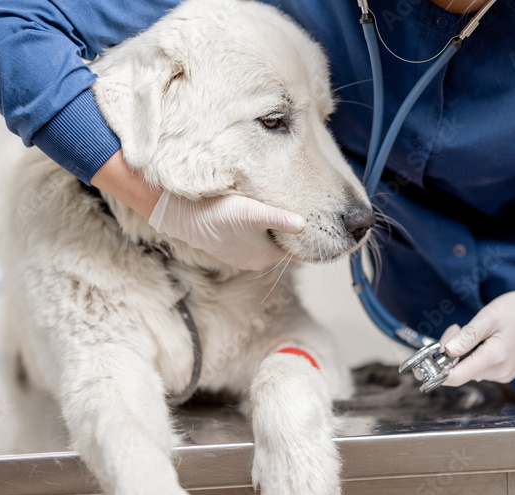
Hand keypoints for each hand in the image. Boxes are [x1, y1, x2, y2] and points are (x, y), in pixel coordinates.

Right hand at [148, 190, 305, 270]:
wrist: (183, 217)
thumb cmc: (218, 213)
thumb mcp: (252, 213)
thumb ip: (279, 218)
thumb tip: (305, 224)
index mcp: (268, 255)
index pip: (300, 252)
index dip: (314, 241)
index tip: (330, 232)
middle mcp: (257, 261)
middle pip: (285, 247)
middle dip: (295, 235)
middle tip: (311, 215)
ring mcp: (242, 257)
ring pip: (268, 244)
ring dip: (276, 232)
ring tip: (287, 213)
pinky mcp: (229, 249)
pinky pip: (252, 242)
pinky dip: (260, 232)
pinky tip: (258, 218)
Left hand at [440, 278, 514, 385]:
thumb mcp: (490, 316)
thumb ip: (468, 336)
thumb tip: (447, 352)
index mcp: (494, 358)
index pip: (456, 377)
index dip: (437, 371)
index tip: (425, 361)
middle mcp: (499, 372)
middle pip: (460, 371)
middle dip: (451, 352)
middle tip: (456, 328)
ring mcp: (503, 374)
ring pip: (469, 369)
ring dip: (462, 353)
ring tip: (470, 329)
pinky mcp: (505, 372)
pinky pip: (480, 367)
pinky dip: (473, 355)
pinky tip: (481, 339)